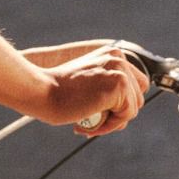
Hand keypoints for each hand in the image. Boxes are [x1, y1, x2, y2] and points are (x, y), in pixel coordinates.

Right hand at [25, 44, 149, 134]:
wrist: (41, 90)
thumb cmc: (55, 90)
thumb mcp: (86, 81)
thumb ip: (105, 86)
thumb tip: (127, 111)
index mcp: (111, 54)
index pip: (134, 84)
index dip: (120, 103)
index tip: (99, 112)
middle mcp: (119, 58)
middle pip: (137, 96)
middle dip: (118, 113)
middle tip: (93, 121)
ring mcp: (121, 71)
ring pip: (133, 108)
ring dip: (113, 121)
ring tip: (89, 124)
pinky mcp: (119, 86)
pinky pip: (126, 116)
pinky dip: (110, 125)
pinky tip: (90, 124)